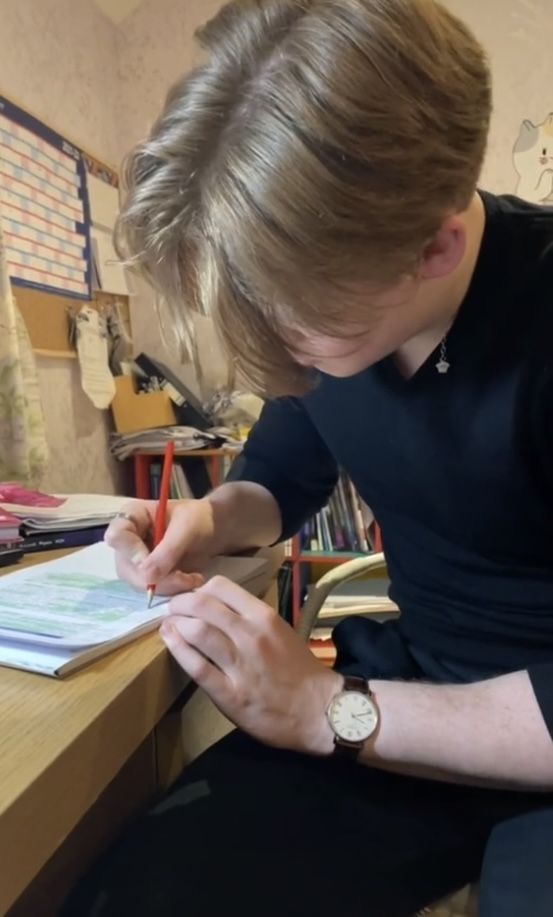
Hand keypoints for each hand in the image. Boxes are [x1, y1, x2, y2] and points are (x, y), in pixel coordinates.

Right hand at [105, 499, 218, 595]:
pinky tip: (191, 581)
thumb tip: (147, 577)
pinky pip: (151, 589)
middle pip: (125, 566)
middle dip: (152, 578)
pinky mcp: (149, 574)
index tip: (151, 564)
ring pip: (138, 582)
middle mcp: (128, 539)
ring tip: (191, 579)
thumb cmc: (199, 519)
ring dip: (165, 586)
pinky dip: (171, 590)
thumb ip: (167, 551)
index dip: (130, 552)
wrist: (214, 529)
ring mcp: (136, 559)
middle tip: (182, 579)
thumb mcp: (186, 529)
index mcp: (132, 516)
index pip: (117, 536)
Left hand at [160, 575, 342, 754]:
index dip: (199, 589)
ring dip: (175, 624)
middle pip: (203, 606)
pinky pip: (197, 667)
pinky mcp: (230, 693)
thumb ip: (250, 619)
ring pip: (197, 631)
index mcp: (264, 617)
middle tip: (172, 609)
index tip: (191, 596)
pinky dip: (178, 650)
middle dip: (180, 604)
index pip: (222, 587)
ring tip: (168, 625)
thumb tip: (216, 607)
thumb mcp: (279, 631)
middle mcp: (251, 635)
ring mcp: (240, 664)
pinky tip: (170, 643)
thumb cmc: (299, 670)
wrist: (318, 709)